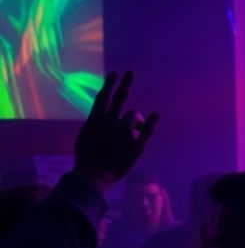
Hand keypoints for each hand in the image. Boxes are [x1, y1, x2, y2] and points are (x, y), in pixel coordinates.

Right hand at [74, 71, 158, 192]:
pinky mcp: (136, 145)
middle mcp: (111, 122)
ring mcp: (124, 133)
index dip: (110, 84)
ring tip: (130, 133)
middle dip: (125, 83)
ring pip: (134, 116)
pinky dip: (151, 122)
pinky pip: (147, 130)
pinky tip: (155, 116)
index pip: (104, 97)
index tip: (116, 73)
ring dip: (134, 120)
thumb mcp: (86, 136)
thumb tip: (106, 115)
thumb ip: (97, 123)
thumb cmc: (87, 157)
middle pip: (120, 98)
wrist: (94, 175)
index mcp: (96, 120)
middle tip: (130, 72)